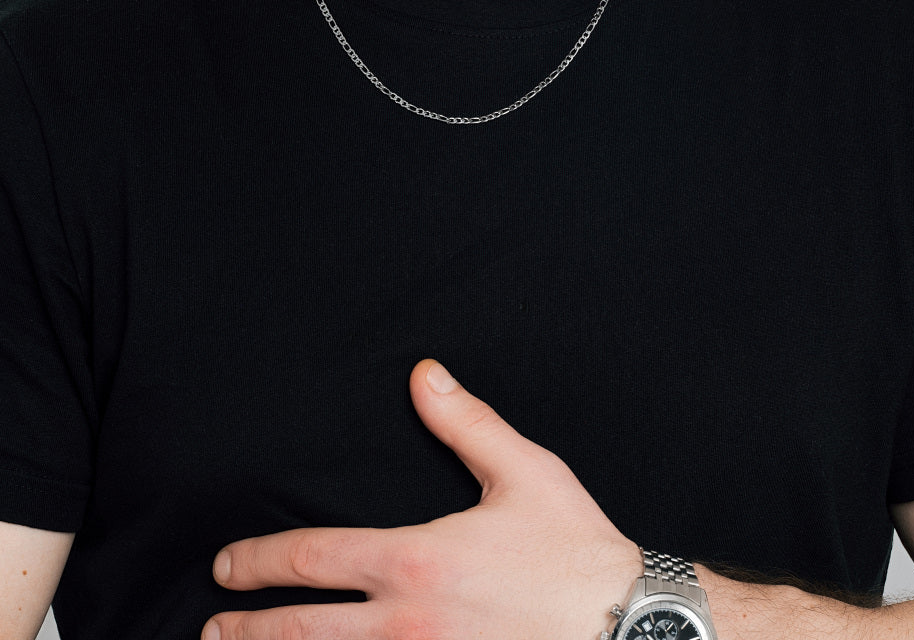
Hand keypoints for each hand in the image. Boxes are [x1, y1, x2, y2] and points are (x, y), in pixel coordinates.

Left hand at [203, 359, 641, 639]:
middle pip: (301, 632)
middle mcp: (406, 623)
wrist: (625, 626)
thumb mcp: (522, 471)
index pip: (311, 558)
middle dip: (247, 630)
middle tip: (211, 627)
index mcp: (415, 562)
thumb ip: (465, 422)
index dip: (258, 561)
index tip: (226, 565)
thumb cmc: (573, 550)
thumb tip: (423, 375)